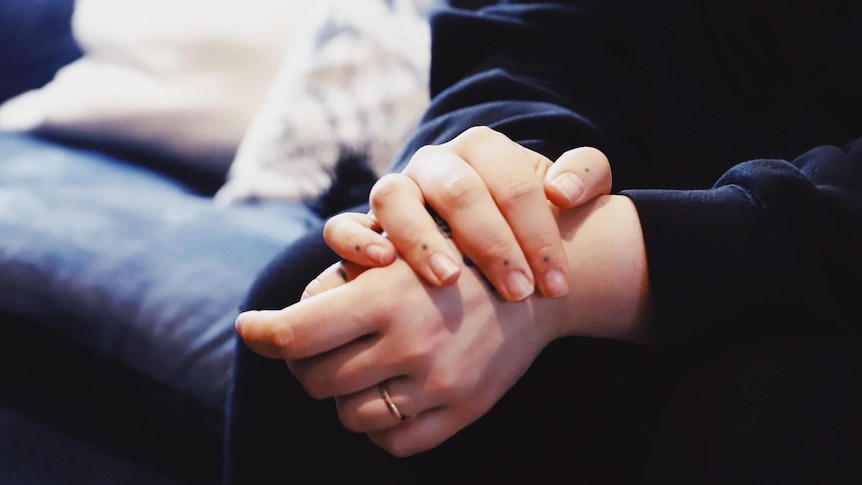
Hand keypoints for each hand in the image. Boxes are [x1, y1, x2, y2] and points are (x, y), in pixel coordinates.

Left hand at [237, 255, 551, 456]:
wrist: (528, 287)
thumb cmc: (451, 261)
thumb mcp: (397, 254)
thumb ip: (338, 282)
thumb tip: (278, 326)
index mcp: (387, 297)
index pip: (297, 333)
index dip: (263, 333)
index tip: (251, 327)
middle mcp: (410, 345)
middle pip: (315, 379)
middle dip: (304, 362)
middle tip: (314, 346)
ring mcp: (437, 386)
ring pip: (349, 415)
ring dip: (342, 394)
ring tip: (358, 367)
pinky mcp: (461, 413)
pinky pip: (392, 441)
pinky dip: (378, 424)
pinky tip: (387, 394)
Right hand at [323, 126, 611, 301]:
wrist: (491, 241)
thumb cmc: (531, 220)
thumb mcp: (568, 194)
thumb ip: (585, 176)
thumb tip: (562, 193)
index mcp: (485, 148)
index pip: (514, 181)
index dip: (539, 233)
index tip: (557, 284)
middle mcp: (436, 163)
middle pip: (457, 189)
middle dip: (491, 243)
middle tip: (518, 292)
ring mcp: (397, 191)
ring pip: (393, 197)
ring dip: (421, 238)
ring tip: (450, 279)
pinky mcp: (365, 226)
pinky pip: (344, 225)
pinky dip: (355, 240)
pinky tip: (383, 263)